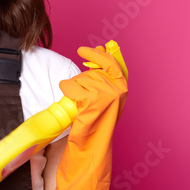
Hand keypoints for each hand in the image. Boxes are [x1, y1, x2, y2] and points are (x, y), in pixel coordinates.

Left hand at [55, 45, 127, 189]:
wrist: (93, 141)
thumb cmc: (97, 117)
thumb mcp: (106, 93)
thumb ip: (104, 73)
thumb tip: (101, 48)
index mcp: (122, 86)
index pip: (111, 62)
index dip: (97, 55)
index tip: (83, 50)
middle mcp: (117, 89)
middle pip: (90, 72)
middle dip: (82, 82)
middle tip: (85, 98)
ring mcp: (106, 94)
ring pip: (79, 79)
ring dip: (74, 89)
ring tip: (82, 104)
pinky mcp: (92, 100)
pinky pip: (71, 86)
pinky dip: (67, 91)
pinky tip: (74, 103)